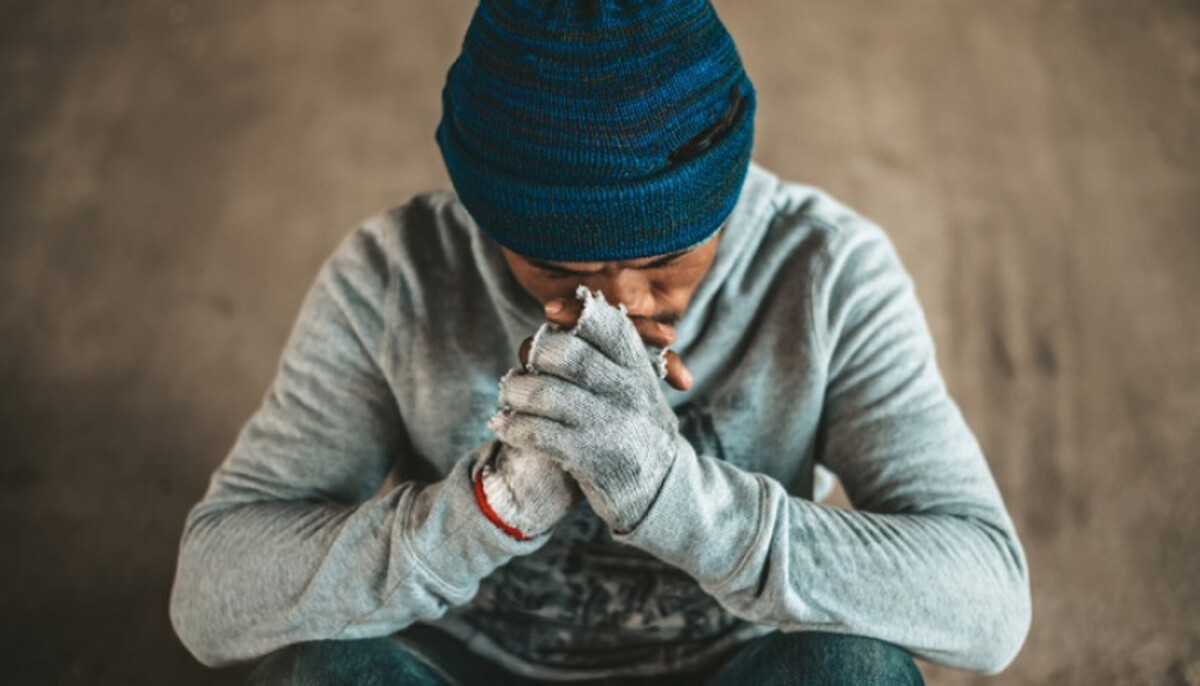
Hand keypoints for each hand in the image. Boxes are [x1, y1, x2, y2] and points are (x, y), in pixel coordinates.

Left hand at [492, 287, 685, 532]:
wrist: (664, 491)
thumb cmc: (638, 429)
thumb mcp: (640, 388)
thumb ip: (610, 354)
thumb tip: (557, 313)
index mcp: (640, 370)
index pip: (610, 325)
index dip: (576, 312)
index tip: (549, 312)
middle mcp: (629, 393)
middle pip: (569, 355)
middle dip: (536, 355)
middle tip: (525, 363)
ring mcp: (609, 426)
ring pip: (546, 393)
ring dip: (516, 391)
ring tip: (508, 395)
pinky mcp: (590, 458)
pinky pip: (538, 433)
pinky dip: (513, 426)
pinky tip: (504, 425)